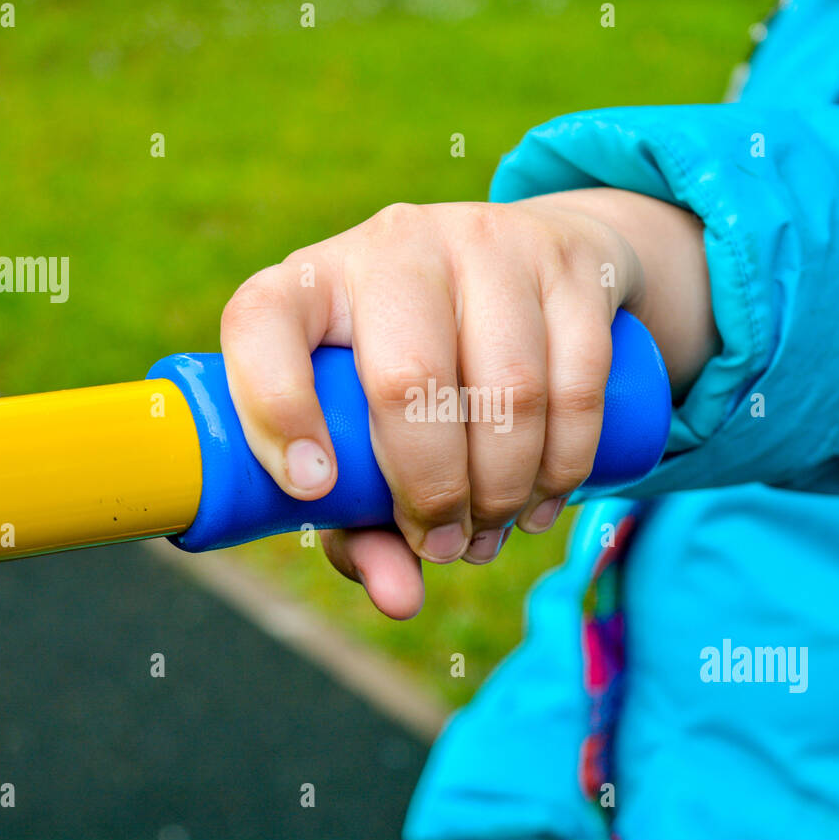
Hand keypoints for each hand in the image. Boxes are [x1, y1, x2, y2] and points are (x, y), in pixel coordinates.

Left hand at [220, 188, 714, 617]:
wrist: (535, 264)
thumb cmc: (422, 370)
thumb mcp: (370, 432)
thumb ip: (364, 521)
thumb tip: (400, 599)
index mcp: (312, 284)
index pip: (262, 321)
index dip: (275, 408)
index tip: (313, 490)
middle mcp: (393, 246)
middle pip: (407, 381)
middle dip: (431, 492)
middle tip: (440, 545)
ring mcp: (485, 241)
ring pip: (507, 390)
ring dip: (504, 490)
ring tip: (492, 531)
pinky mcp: (565, 258)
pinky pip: (576, 379)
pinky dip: (566, 464)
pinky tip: (545, 502)